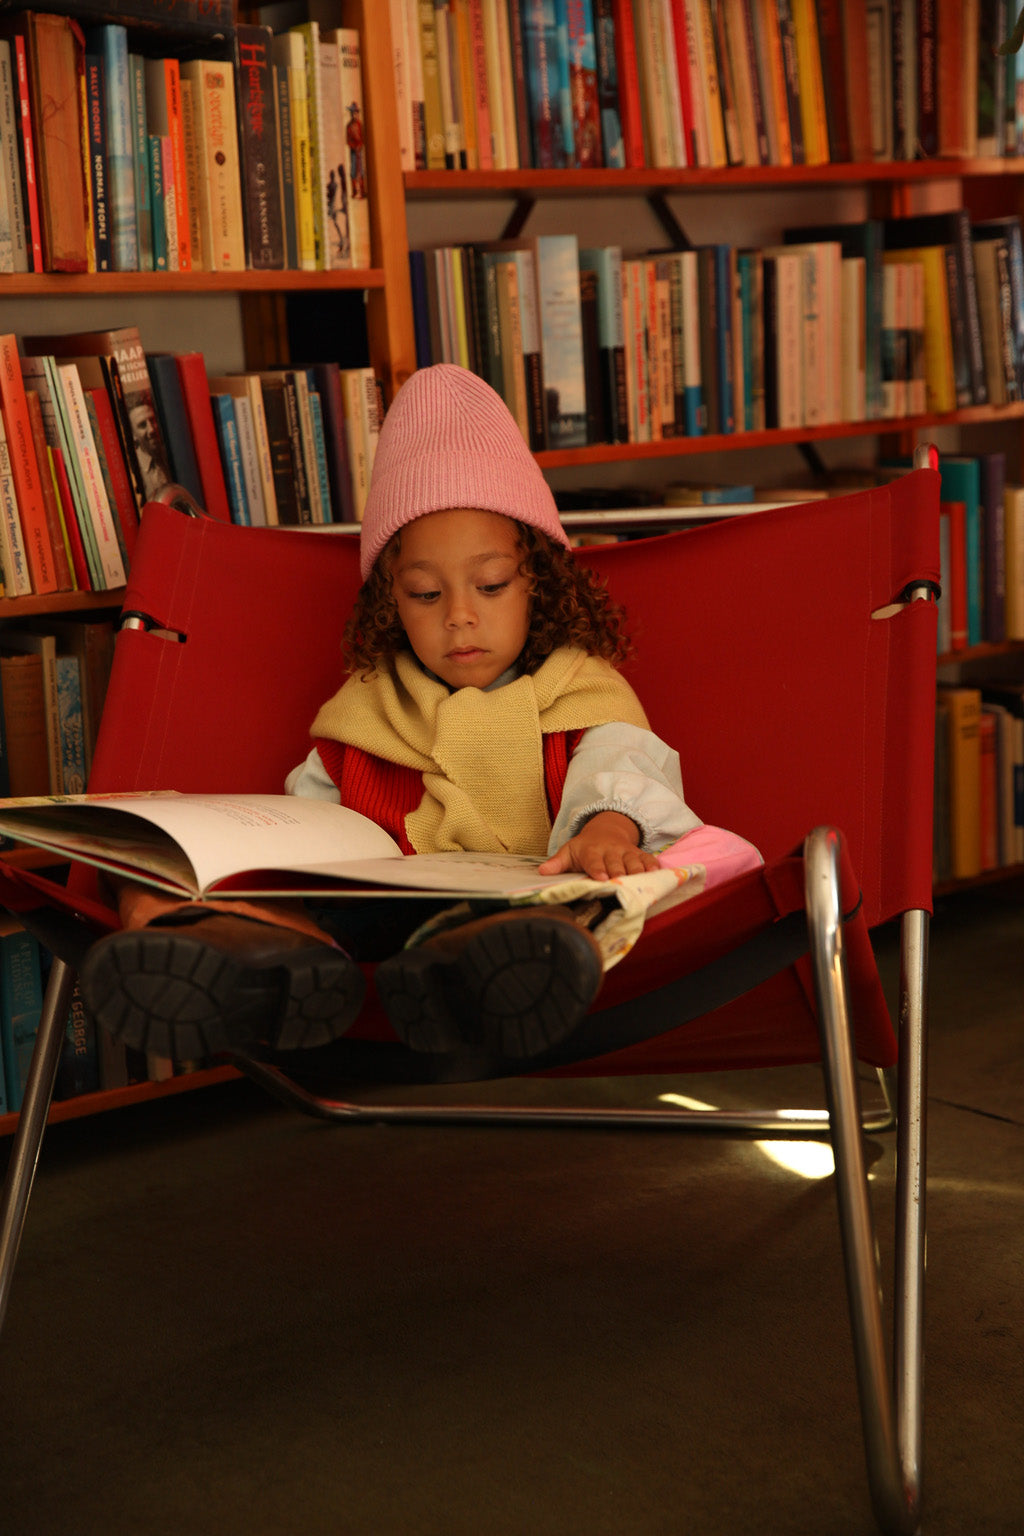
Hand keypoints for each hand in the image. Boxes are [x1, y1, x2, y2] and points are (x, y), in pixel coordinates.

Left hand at [537, 810, 660, 881]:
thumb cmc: (584, 847)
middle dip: (619, 873)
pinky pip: (648, 858)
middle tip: (622, 885)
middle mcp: (610, 850)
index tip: (601, 878)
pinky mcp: (639, 853)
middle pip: (616, 863)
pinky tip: (657, 873)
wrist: (605, 830)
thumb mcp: (568, 852)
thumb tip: (541, 872)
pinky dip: (653, 865)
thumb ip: (557, 863)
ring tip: (641, 881)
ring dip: (638, 871)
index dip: (597, 869)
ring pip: (633, 862)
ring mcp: (626, 852)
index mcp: (591, 851)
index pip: (594, 861)